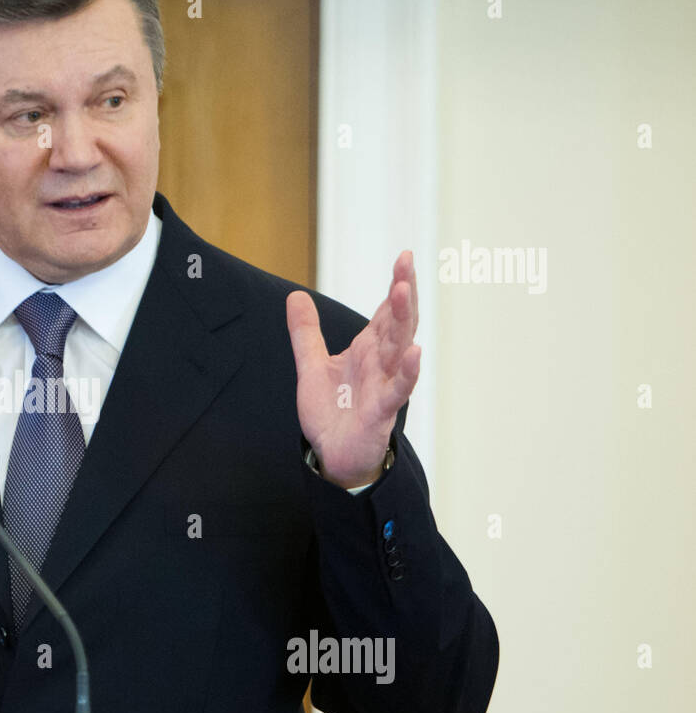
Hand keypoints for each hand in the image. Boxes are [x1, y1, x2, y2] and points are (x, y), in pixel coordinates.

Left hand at [286, 251, 420, 488]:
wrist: (331, 455)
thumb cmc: (330, 412)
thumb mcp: (311, 366)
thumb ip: (305, 333)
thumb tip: (296, 295)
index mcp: (366, 350)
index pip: (385, 312)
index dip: (395, 285)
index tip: (404, 257)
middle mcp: (379, 363)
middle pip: (396, 323)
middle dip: (402, 294)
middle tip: (406, 264)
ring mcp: (383, 385)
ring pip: (398, 349)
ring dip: (402, 321)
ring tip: (403, 292)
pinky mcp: (381, 411)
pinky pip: (397, 389)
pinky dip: (407, 372)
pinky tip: (415, 353)